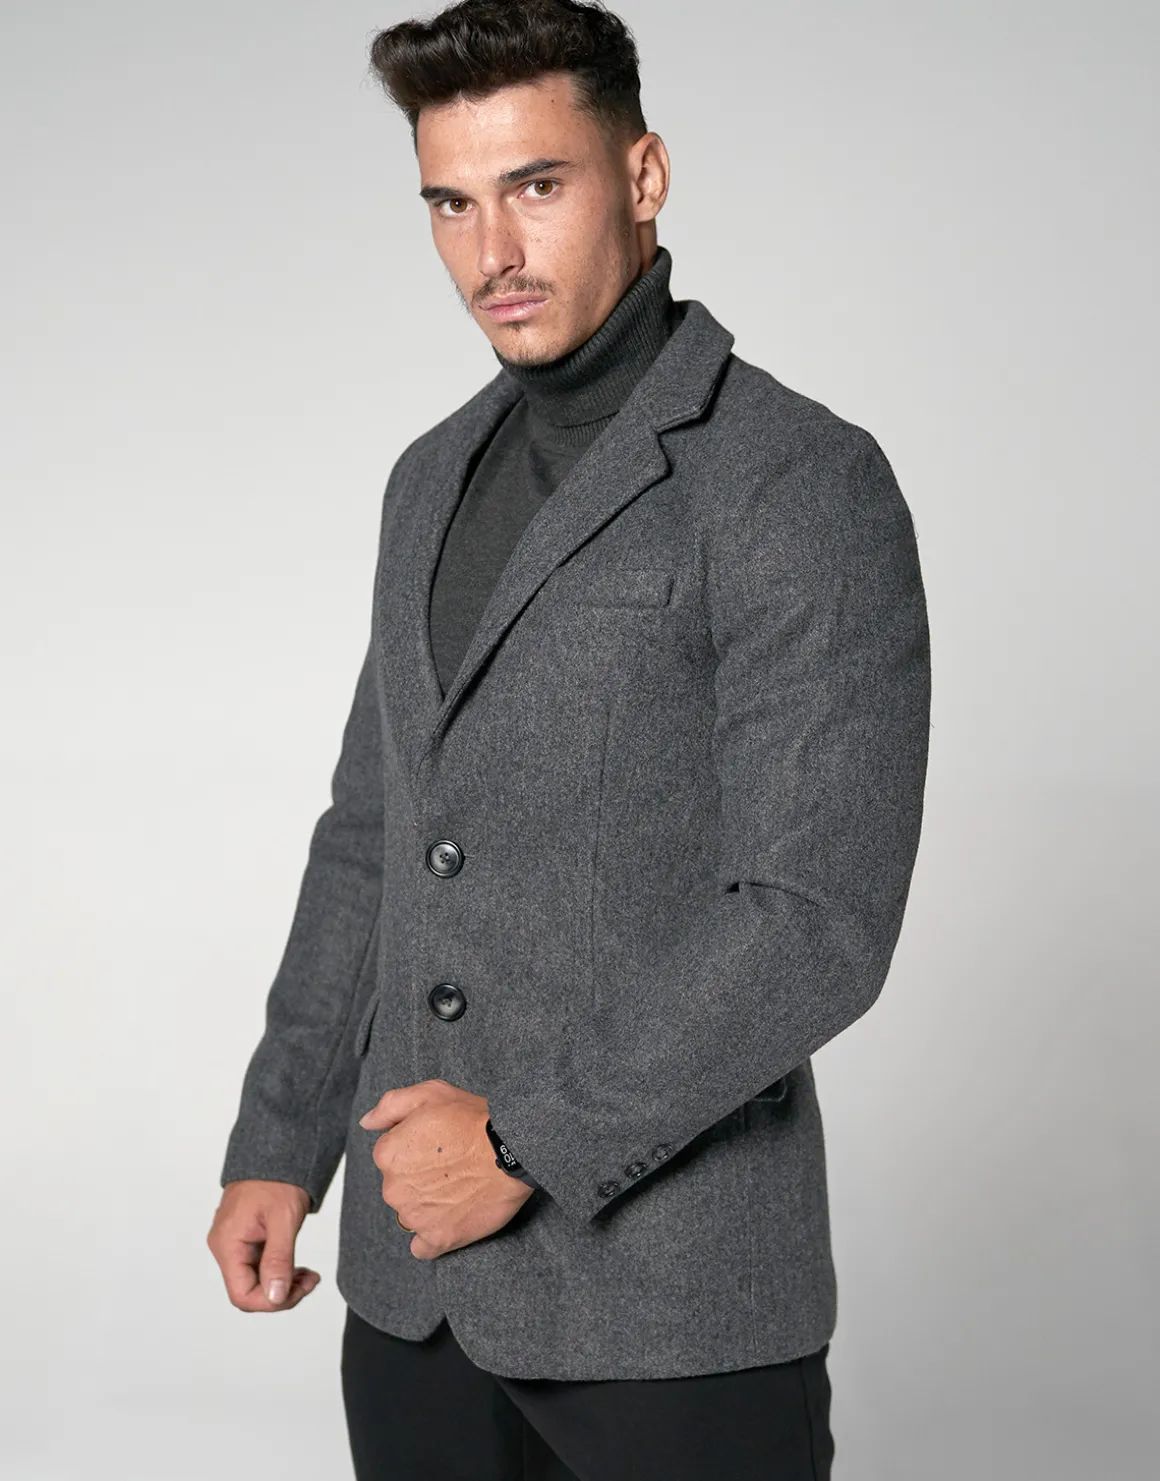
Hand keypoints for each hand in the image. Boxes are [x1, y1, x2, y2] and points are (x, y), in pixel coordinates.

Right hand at [206, 1179, 319, 1311]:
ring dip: (282, 1284)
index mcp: (228, 1244)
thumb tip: (274, 1297)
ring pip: (255, 1280)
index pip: (242, 1294)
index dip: (271, 1302)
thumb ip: (278, 1259)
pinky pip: (258, 1266)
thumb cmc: (278, 1178)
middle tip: (311, 1280)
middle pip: (248, 1290)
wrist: (278, 1149)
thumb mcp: (283, 1219)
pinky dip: (278, 1271)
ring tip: (308, 1275)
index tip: (300, 1289)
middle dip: (281, 1293)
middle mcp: (225, 1246)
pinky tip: (297, 1268)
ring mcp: (234, 1242)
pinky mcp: (245, 1238)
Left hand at [358, 1081, 533, 1258]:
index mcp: (388, 1154)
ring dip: (430, 1204)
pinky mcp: (438, 1238)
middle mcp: (393, 1188)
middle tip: (452, 1164)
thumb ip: (390, 1106)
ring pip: (412, 1212)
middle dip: (420, 1177)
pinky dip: (434, 1236)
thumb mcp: (430, 1094)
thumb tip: (367, 1122)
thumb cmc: (473, 1119)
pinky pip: (423, 1247)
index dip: (416, 1148)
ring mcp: (414, 1217)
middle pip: (400, 1185)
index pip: (391, 1156)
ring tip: (460, 1186)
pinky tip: (451, 1218)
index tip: (438, 1145)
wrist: (511, 1149)